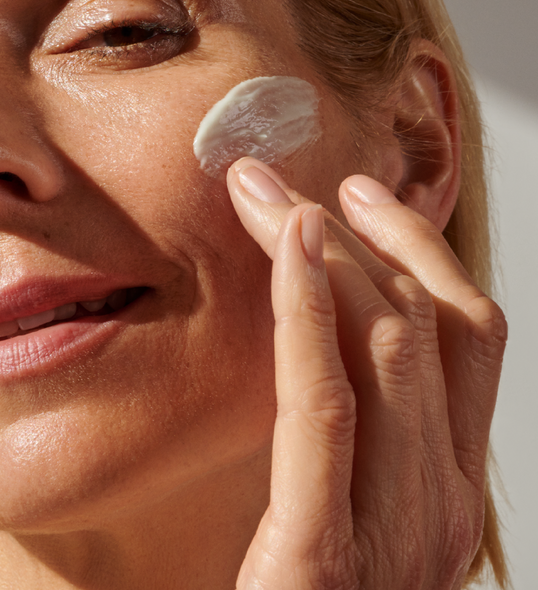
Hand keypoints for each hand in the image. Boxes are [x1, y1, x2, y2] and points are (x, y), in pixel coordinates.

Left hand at [226, 158, 505, 589]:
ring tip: (266, 189)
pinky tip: (288, 245)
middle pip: (425, 327)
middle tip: (289, 174)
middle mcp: (442, 509)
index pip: (459, 340)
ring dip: (324, 250)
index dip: (414, 251)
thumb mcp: (338, 515)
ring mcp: (396, 538)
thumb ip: (346, 441)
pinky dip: (311, 314)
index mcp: (445, 494)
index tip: (355, 195)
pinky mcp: (324, 559)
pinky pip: (325, 408)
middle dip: (363, 231)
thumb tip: (314, 342)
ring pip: (386, 350)